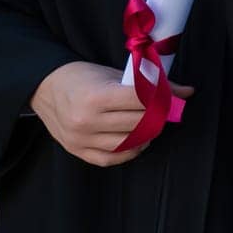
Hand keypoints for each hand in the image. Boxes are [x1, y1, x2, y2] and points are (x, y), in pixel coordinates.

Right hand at [30, 61, 193, 166]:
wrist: (44, 86)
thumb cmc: (82, 77)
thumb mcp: (114, 74)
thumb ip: (149, 83)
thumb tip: (187, 92)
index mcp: (96, 96)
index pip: (140, 101)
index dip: (161, 99)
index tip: (173, 97)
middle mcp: (86, 120)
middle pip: (137, 123)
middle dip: (157, 117)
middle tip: (165, 110)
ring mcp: (80, 138)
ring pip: (127, 143)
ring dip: (146, 135)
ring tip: (152, 125)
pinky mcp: (76, 150)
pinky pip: (110, 159)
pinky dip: (128, 152)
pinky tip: (137, 141)